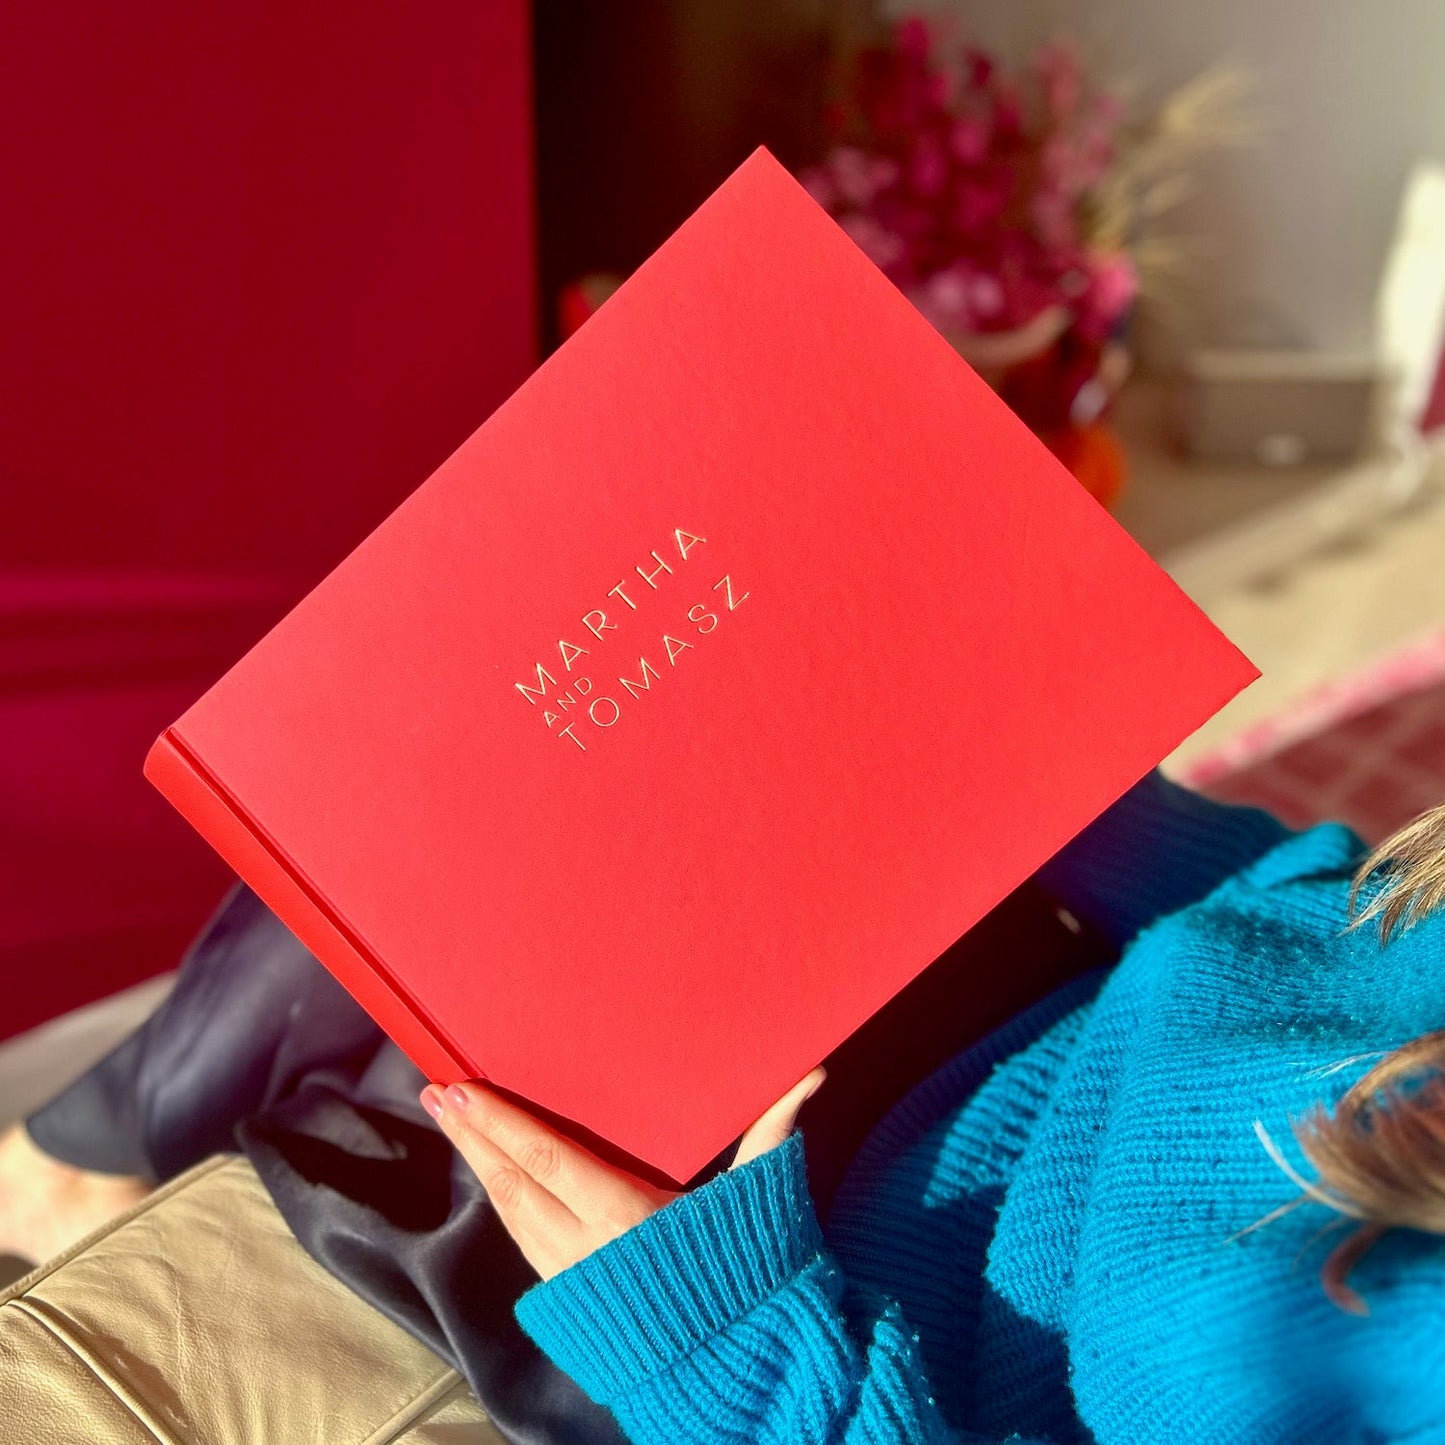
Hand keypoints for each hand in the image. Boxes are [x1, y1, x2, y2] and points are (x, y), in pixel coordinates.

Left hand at [421, 1067, 824, 1279]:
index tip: (463, 1087)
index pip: (546, 1159)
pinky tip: (493, 1179)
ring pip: (510, 1215)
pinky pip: (525, 1241)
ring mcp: (572, 1279)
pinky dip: (502, 1203)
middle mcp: (586, 1248)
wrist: (742, 1371)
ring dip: (478, 1164)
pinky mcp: (571, 1301)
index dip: (500, 1123)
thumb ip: (774, 1130)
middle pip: (512, 1183)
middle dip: (471, 1135)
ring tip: (453, 1122)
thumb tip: (811, 1073)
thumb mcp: (758, 1200)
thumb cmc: (749, 1276)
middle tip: (436, 1089)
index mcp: (626, 1216)